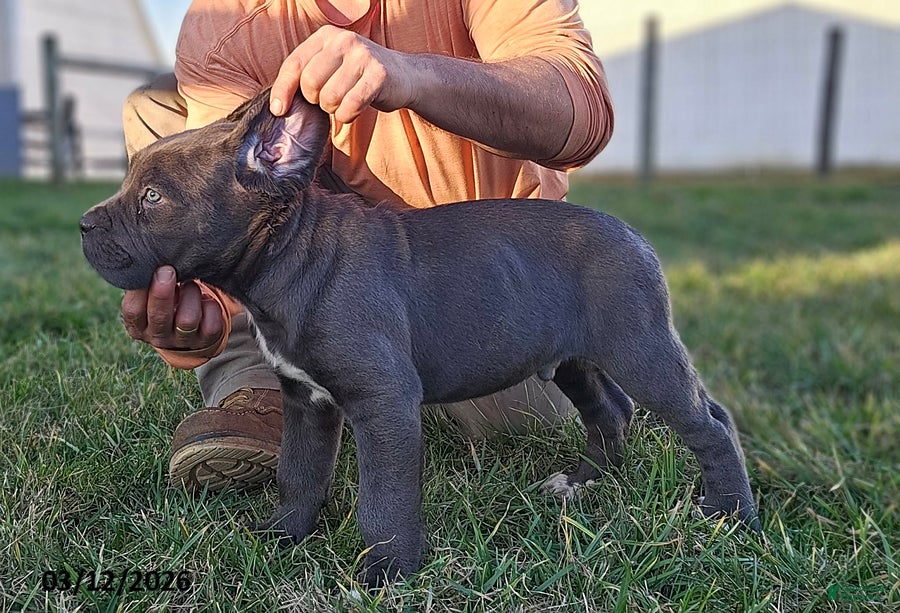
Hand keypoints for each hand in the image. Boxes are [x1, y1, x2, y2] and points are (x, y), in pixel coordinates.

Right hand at [121, 266, 223, 350]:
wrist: (191, 328)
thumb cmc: (167, 300)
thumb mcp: (150, 294)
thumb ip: (147, 280)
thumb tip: (146, 257)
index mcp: (139, 326)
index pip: (133, 311)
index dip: (139, 290)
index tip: (148, 269)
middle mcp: (159, 336)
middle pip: (160, 317)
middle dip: (164, 292)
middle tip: (169, 270)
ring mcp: (183, 340)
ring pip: (188, 320)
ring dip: (191, 295)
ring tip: (190, 284)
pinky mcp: (206, 340)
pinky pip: (211, 325)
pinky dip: (211, 307)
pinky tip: (206, 300)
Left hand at [269, 25, 416, 122]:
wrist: (404, 75)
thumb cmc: (359, 76)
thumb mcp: (330, 66)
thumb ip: (306, 75)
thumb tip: (277, 106)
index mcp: (326, 36)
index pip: (294, 64)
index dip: (283, 90)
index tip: (279, 111)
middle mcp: (343, 40)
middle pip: (310, 84)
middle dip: (317, 101)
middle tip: (331, 99)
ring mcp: (362, 55)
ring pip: (329, 97)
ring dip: (335, 109)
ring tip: (345, 102)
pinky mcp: (378, 74)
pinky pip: (351, 106)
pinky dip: (349, 116)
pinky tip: (355, 109)